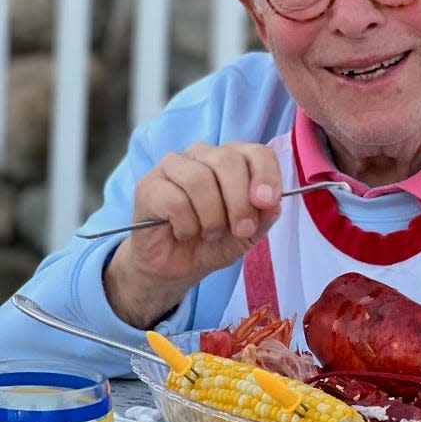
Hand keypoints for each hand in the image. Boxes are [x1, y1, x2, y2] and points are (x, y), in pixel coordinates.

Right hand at [104, 141, 281, 328]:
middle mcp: (203, 154)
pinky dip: (187, 225)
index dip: (266, 175)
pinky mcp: (149, 186)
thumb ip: (264, 214)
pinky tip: (184, 233)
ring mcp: (173, 166)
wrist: (175, 269)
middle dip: (239, 202)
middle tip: (240, 230)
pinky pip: (175, 200)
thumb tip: (271, 201)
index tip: (267, 203)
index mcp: (232, 159)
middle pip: (228, 161)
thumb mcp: (248, 233)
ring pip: (200, 178)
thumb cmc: (213, 243)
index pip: (256, 152)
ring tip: (209, 233)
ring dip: (211, 216)